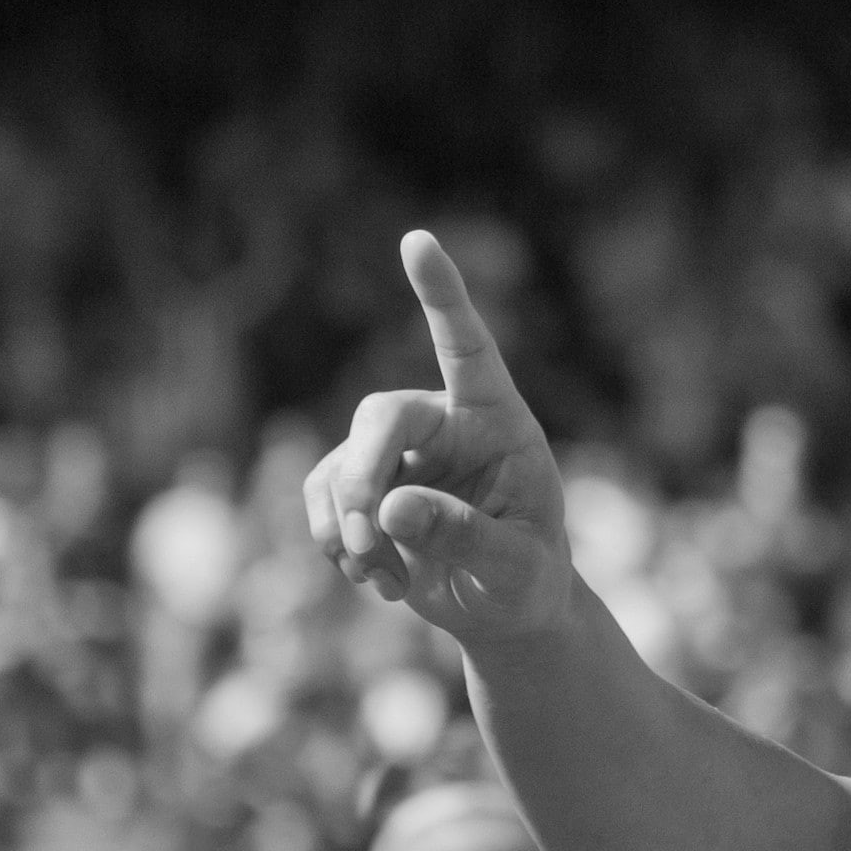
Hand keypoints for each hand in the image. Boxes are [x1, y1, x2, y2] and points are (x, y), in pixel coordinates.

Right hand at [301, 231, 576, 643]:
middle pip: (379, 415)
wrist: (503, 610)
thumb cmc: (528, 580)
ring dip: (349, 527)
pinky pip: (323, 498)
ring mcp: (396, 452)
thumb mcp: (517, 568)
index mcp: (497, 420)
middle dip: (364, 477)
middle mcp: (443, 423)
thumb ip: (466, 536)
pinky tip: (376, 580)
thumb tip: (390, 508)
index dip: (441, 295)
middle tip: (368, 539)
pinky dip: (338, 544)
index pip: (467, 347)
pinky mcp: (361, 486)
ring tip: (385, 579)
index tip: (416, 240)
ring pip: (343, 465)